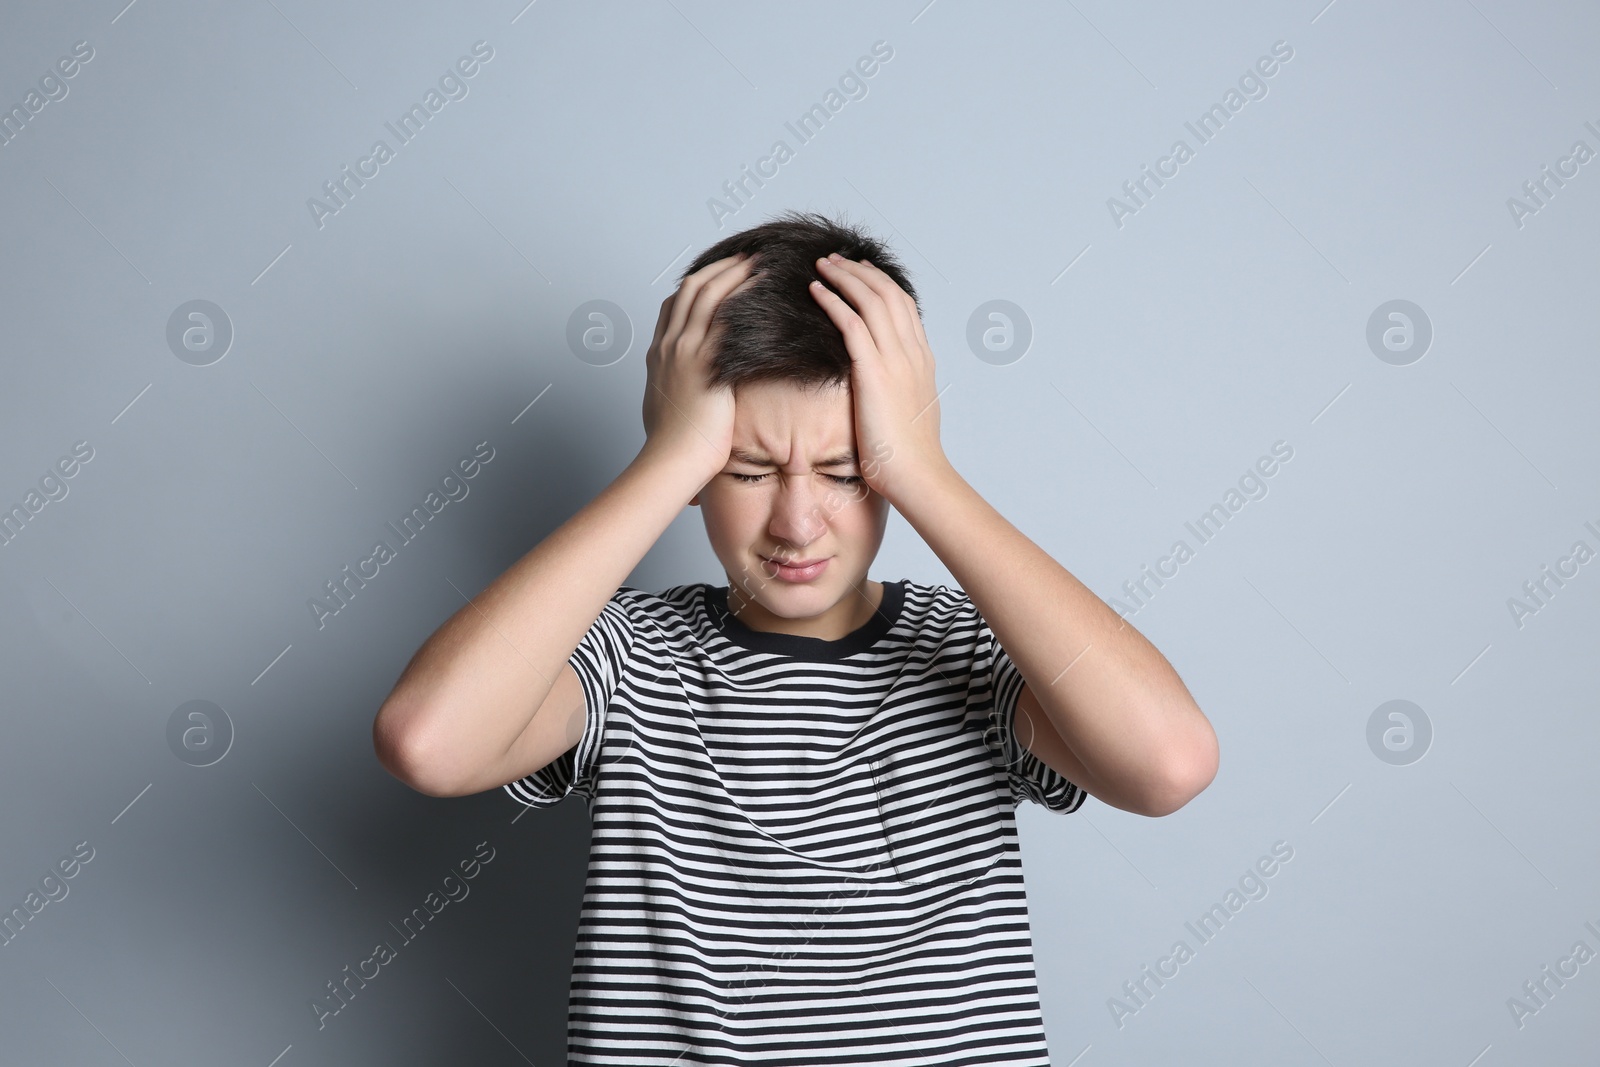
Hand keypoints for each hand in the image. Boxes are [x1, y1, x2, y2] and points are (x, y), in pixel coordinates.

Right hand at [640, 253, 759, 479]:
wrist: (670, 461)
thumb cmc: (673, 446)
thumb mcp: (668, 408)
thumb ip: (677, 389)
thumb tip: (688, 391)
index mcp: (658, 354)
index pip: (673, 305)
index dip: (697, 284)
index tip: (719, 275)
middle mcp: (668, 345)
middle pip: (690, 288)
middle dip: (719, 268)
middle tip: (745, 257)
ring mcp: (683, 350)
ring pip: (707, 294)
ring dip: (734, 272)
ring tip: (758, 261)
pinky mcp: (704, 362)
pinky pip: (725, 317)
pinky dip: (744, 295)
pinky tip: (763, 287)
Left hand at [808, 253, 948, 506]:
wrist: (918, 476)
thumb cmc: (909, 455)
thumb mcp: (910, 412)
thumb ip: (900, 389)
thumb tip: (886, 386)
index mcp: (922, 359)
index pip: (903, 305)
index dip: (880, 282)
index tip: (859, 271)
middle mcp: (912, 352)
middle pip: (888, 293)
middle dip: (860, 270)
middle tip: (835, 258)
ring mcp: (896, 360)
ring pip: (871, 300)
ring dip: (844, 277)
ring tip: (822, 264)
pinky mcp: (875, 372)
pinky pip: (852, 324)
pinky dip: (834, 301)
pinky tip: (816, 291)